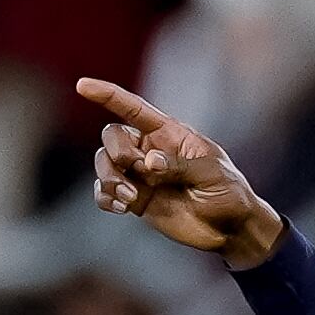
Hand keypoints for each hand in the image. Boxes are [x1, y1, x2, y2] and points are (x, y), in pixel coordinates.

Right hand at [75, 77, 283, 269]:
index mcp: (169, 133)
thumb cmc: (228, 193)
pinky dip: (104, 197)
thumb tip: (149, 162)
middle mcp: (150, 149)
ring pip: (103, 163)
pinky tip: (121, 208)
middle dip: (118, 152)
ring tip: (130, 198)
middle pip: (112, 136)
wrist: (231, 229)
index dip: (108, 95)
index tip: (83, 86)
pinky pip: (104, 192)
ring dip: (109, 178)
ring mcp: (140, 175)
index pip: (134, 108)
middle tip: (141, 171)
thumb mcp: (212, 174)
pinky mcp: (135, 199)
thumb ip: (180, 166)